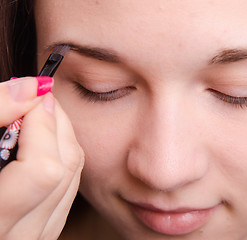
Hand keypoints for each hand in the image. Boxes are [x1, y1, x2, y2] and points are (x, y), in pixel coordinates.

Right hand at [0, 77, 83, 239]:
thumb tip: (32, 88)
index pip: (43, 170)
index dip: (43, 122)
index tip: (36, 91)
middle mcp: (18, 235)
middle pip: (64, 170)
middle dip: (58, 124)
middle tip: (38, 98)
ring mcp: (35, 236)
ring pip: (72, 177)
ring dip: (62, 138)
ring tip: (37, 116)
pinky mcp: (44, 229)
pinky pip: (68, 188)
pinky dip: (61, 157)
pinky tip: (40, 142)